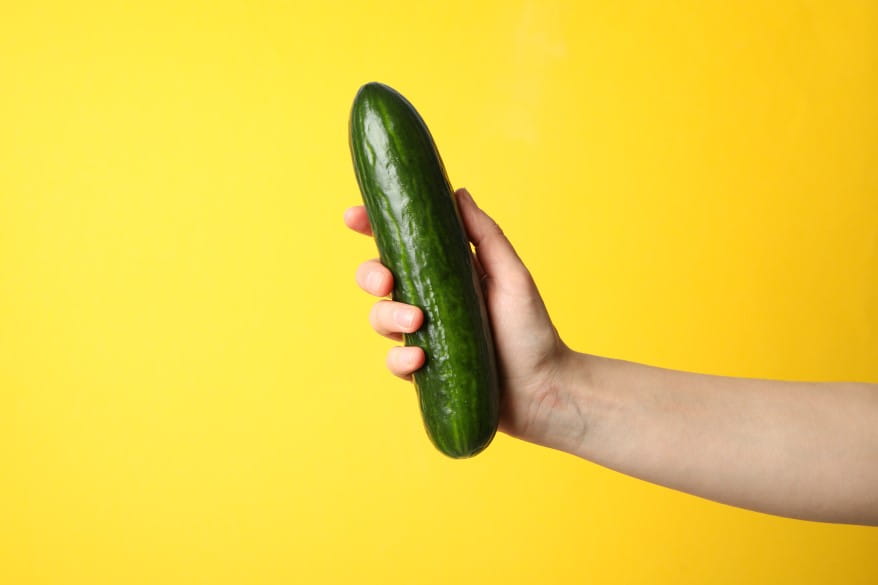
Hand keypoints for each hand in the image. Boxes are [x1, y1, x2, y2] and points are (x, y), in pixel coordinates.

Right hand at [345, 188, 577, 446]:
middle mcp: (428, 300)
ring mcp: (423, 335)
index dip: (371, 228)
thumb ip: (485, 235)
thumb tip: (457, 192)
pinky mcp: (424, 370)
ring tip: (417, 321)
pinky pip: (395, 362)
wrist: (544, 388)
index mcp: (444, 272)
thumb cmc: (532, 330)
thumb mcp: (511, 275)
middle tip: (387, 281)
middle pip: (376, 278)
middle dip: (371, 275)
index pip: (400, 244)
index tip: (354, 217)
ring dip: (389, 317)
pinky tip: (421, 357)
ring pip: (379, 318)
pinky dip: (401, 358)